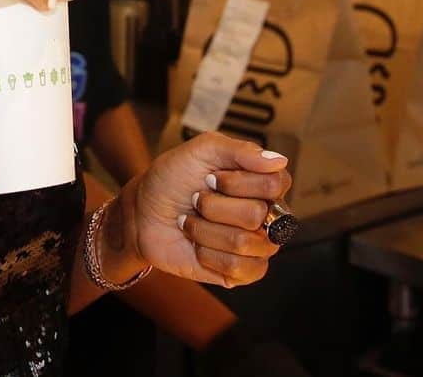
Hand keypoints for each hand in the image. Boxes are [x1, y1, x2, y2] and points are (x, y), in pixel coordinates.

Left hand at [132, 133, 290, 287]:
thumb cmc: (173, 178)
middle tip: (197, 200)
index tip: (210, 177)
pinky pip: (237, 268)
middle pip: (256, 214)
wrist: (143, 212)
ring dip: (205, 229)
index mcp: (261, 183)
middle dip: (213, 206)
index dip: (237, 182)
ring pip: (244, 243)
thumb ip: (241, 151)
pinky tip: (198, 245)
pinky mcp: (242, 272)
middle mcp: (265, 215)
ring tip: (193, 222)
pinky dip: (207, 253)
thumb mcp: (201, 150)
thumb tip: (279, 160)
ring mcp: (256, 246)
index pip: (276, 183)